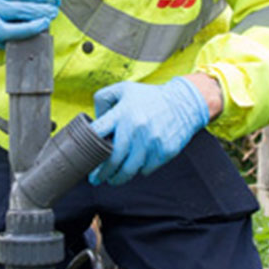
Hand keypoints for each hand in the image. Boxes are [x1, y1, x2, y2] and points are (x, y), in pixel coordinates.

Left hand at [89, 77, 210, 185]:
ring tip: (113, 180)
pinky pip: (146, 169)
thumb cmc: (149, 97)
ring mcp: (151, 142)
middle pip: (112, 160)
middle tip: (95, 179)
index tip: (84, 158)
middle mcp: (136, 128)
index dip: (88, 148)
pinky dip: (139, 170)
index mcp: (122, 113)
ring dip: (118, 178)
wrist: (184, 103)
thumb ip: (102, 99)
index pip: (97, 134)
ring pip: (128, 170)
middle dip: (101, 173)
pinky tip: (136, 166)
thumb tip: (94, 122)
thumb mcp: (123, 89)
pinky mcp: (164, 152)